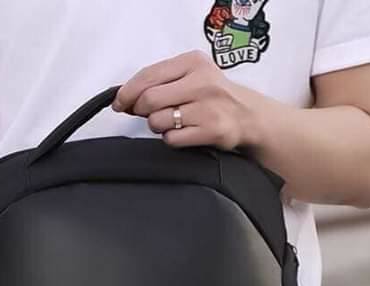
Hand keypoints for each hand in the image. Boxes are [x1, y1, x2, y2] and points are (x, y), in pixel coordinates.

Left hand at [113, 50, 272, 150]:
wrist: (250, 116)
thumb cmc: (215, 96)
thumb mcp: (193, 76)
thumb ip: (162, 82)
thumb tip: (125, 98)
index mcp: (193, 62)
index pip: (148, 75)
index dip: (127, 91)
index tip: (119, 102)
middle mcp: (201, 82)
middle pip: (149, 100)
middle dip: (140, 111)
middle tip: (145, 114)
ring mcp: (207, 108)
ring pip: (158, 121)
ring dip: (157, 126)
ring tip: (172, 122)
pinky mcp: (210, 131)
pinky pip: (172, 139)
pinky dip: (171, 138)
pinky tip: (183, 133)